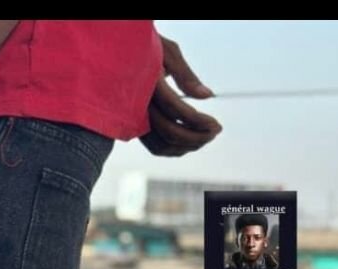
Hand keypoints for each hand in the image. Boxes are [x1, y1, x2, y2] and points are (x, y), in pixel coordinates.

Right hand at [140, 36, 221, 156]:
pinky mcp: (137, 128)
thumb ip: (186, 75)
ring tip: (207, 136)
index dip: (198, 121)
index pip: (174, 109)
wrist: (121, 59)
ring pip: (163, 145)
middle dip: (196, 137)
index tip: (216, 123)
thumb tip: (208, 96)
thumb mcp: (168, 52)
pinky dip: (176, 149)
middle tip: (216, 131)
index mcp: (146, 85)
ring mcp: (135, 120)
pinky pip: (157, 147)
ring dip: (188, 146)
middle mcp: (138, 106)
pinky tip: (192, 141)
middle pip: (169, 133)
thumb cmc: (147, 50)